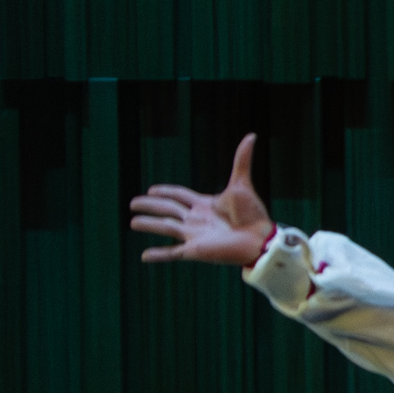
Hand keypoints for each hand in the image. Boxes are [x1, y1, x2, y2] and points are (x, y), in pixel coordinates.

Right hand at [127, 136, 276, 267]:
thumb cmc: (253, 214)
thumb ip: (241, 160)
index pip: (180, 195)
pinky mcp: (196, 251)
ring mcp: (195, 236)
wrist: (260, 239)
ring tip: (132, 223)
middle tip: (133, 203)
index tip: (152, 190)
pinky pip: (172, 253)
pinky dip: (158, 255)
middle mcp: (197, 220)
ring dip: (149, 225)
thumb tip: (251, 135)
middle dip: (150, 206)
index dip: (166, 191)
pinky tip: (144, 257)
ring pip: (165, 228)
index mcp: (205, 205)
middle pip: (168, 210)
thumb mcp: (242, 184)